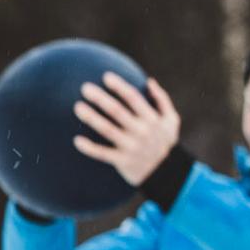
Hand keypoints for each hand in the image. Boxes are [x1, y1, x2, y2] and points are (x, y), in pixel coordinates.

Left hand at [72, 72, 180, 187]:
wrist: (166, 173)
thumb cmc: (165, 142)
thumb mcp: (172, 121)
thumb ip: (163, 100)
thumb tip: (149, 81)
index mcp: (152, 119)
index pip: (134, 98)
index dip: (120, 86)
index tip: (106, 76)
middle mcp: (142, 132)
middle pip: (117, 111)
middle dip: (101, 98)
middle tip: (85, 88)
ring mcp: (131, 147)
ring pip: (108, 130)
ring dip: (92, 118)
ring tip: (77, 107)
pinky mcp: (122, 161)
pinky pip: (103, 154)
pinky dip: (90, 148)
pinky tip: (77, 140)